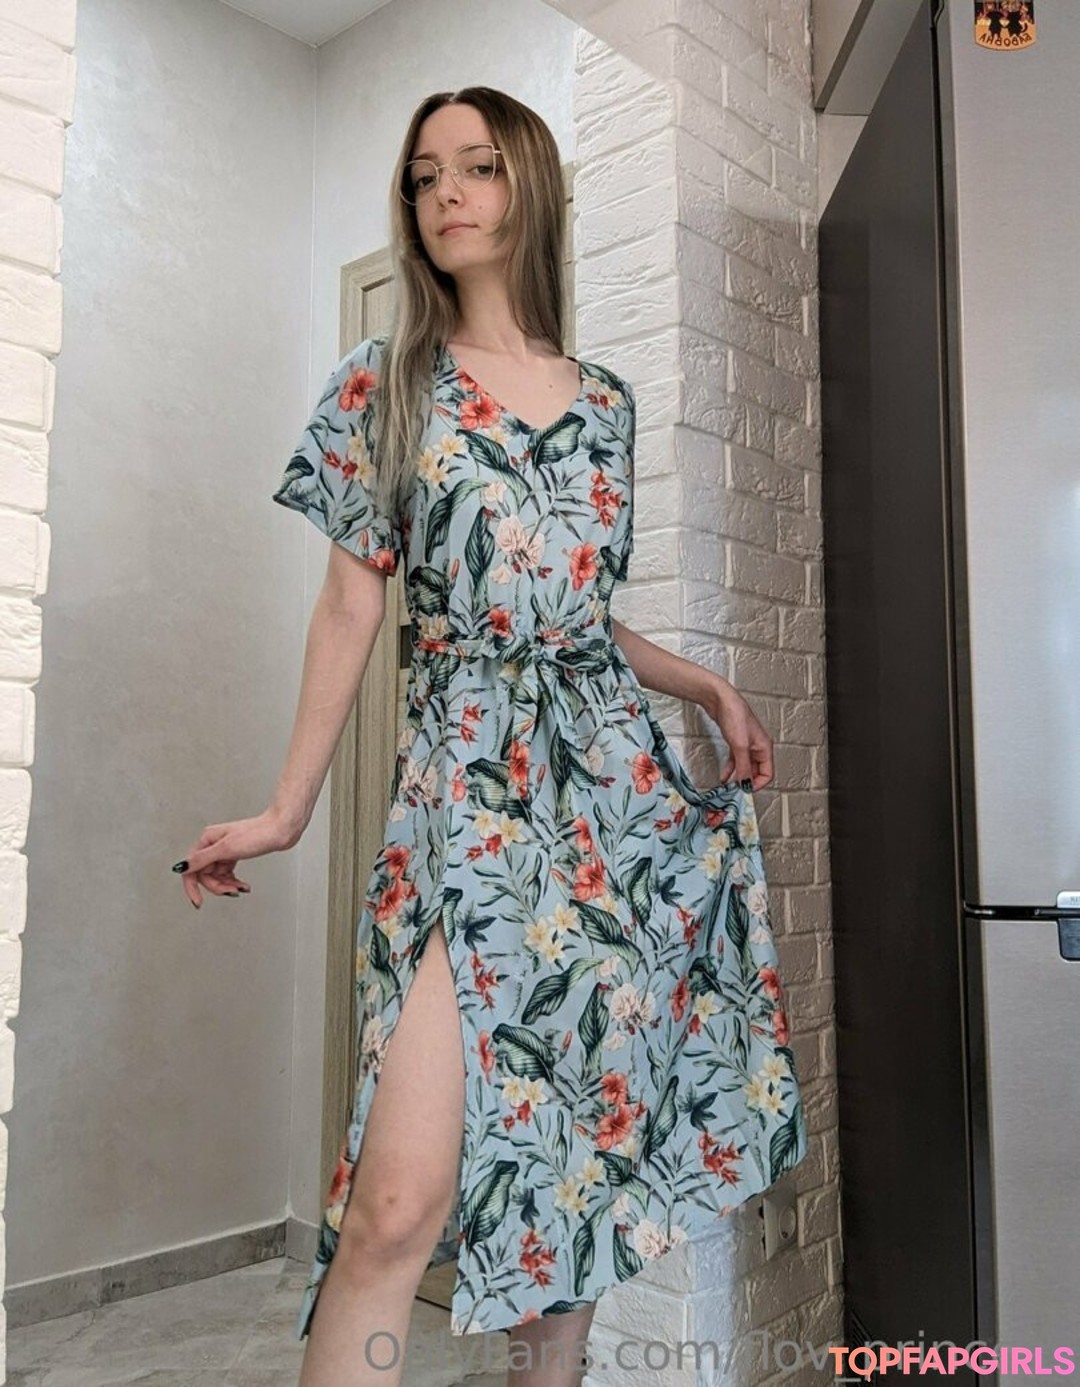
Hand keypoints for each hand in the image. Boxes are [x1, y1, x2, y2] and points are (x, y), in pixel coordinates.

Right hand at [172, 808, 298, 908]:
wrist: (281, 829)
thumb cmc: (258, 833)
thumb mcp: (227, 848)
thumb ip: (203, 859)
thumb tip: (182, 867)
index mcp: (207, 840)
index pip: (191, 869)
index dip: (192, 888)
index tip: (198, 902)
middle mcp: (213, 845)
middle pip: (205, 875)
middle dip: (218, 886)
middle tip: (233, 891)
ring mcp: (224, 850)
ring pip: (217, 876)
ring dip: (228, 885)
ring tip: (242, 888)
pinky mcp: (235, 854)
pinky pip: (227, 873)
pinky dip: (234, 881)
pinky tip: (244, 886)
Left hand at [705, 680, 774, 791]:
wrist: (720, 700)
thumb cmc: (734, 715)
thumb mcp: (739, 746)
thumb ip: (743, 766)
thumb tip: (745, 783)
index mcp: (764, 747)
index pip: (767, 773)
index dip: (757, 784)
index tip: (745, 790)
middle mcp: (758, 747)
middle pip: (756, 771)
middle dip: (746, 781)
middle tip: (735, 790)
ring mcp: (747, 744)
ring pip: (745, 767)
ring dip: (737, 777)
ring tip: (728, 785)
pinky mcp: (736, 742)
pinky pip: (736, 761)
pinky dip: (731, 769)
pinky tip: (724, 775)